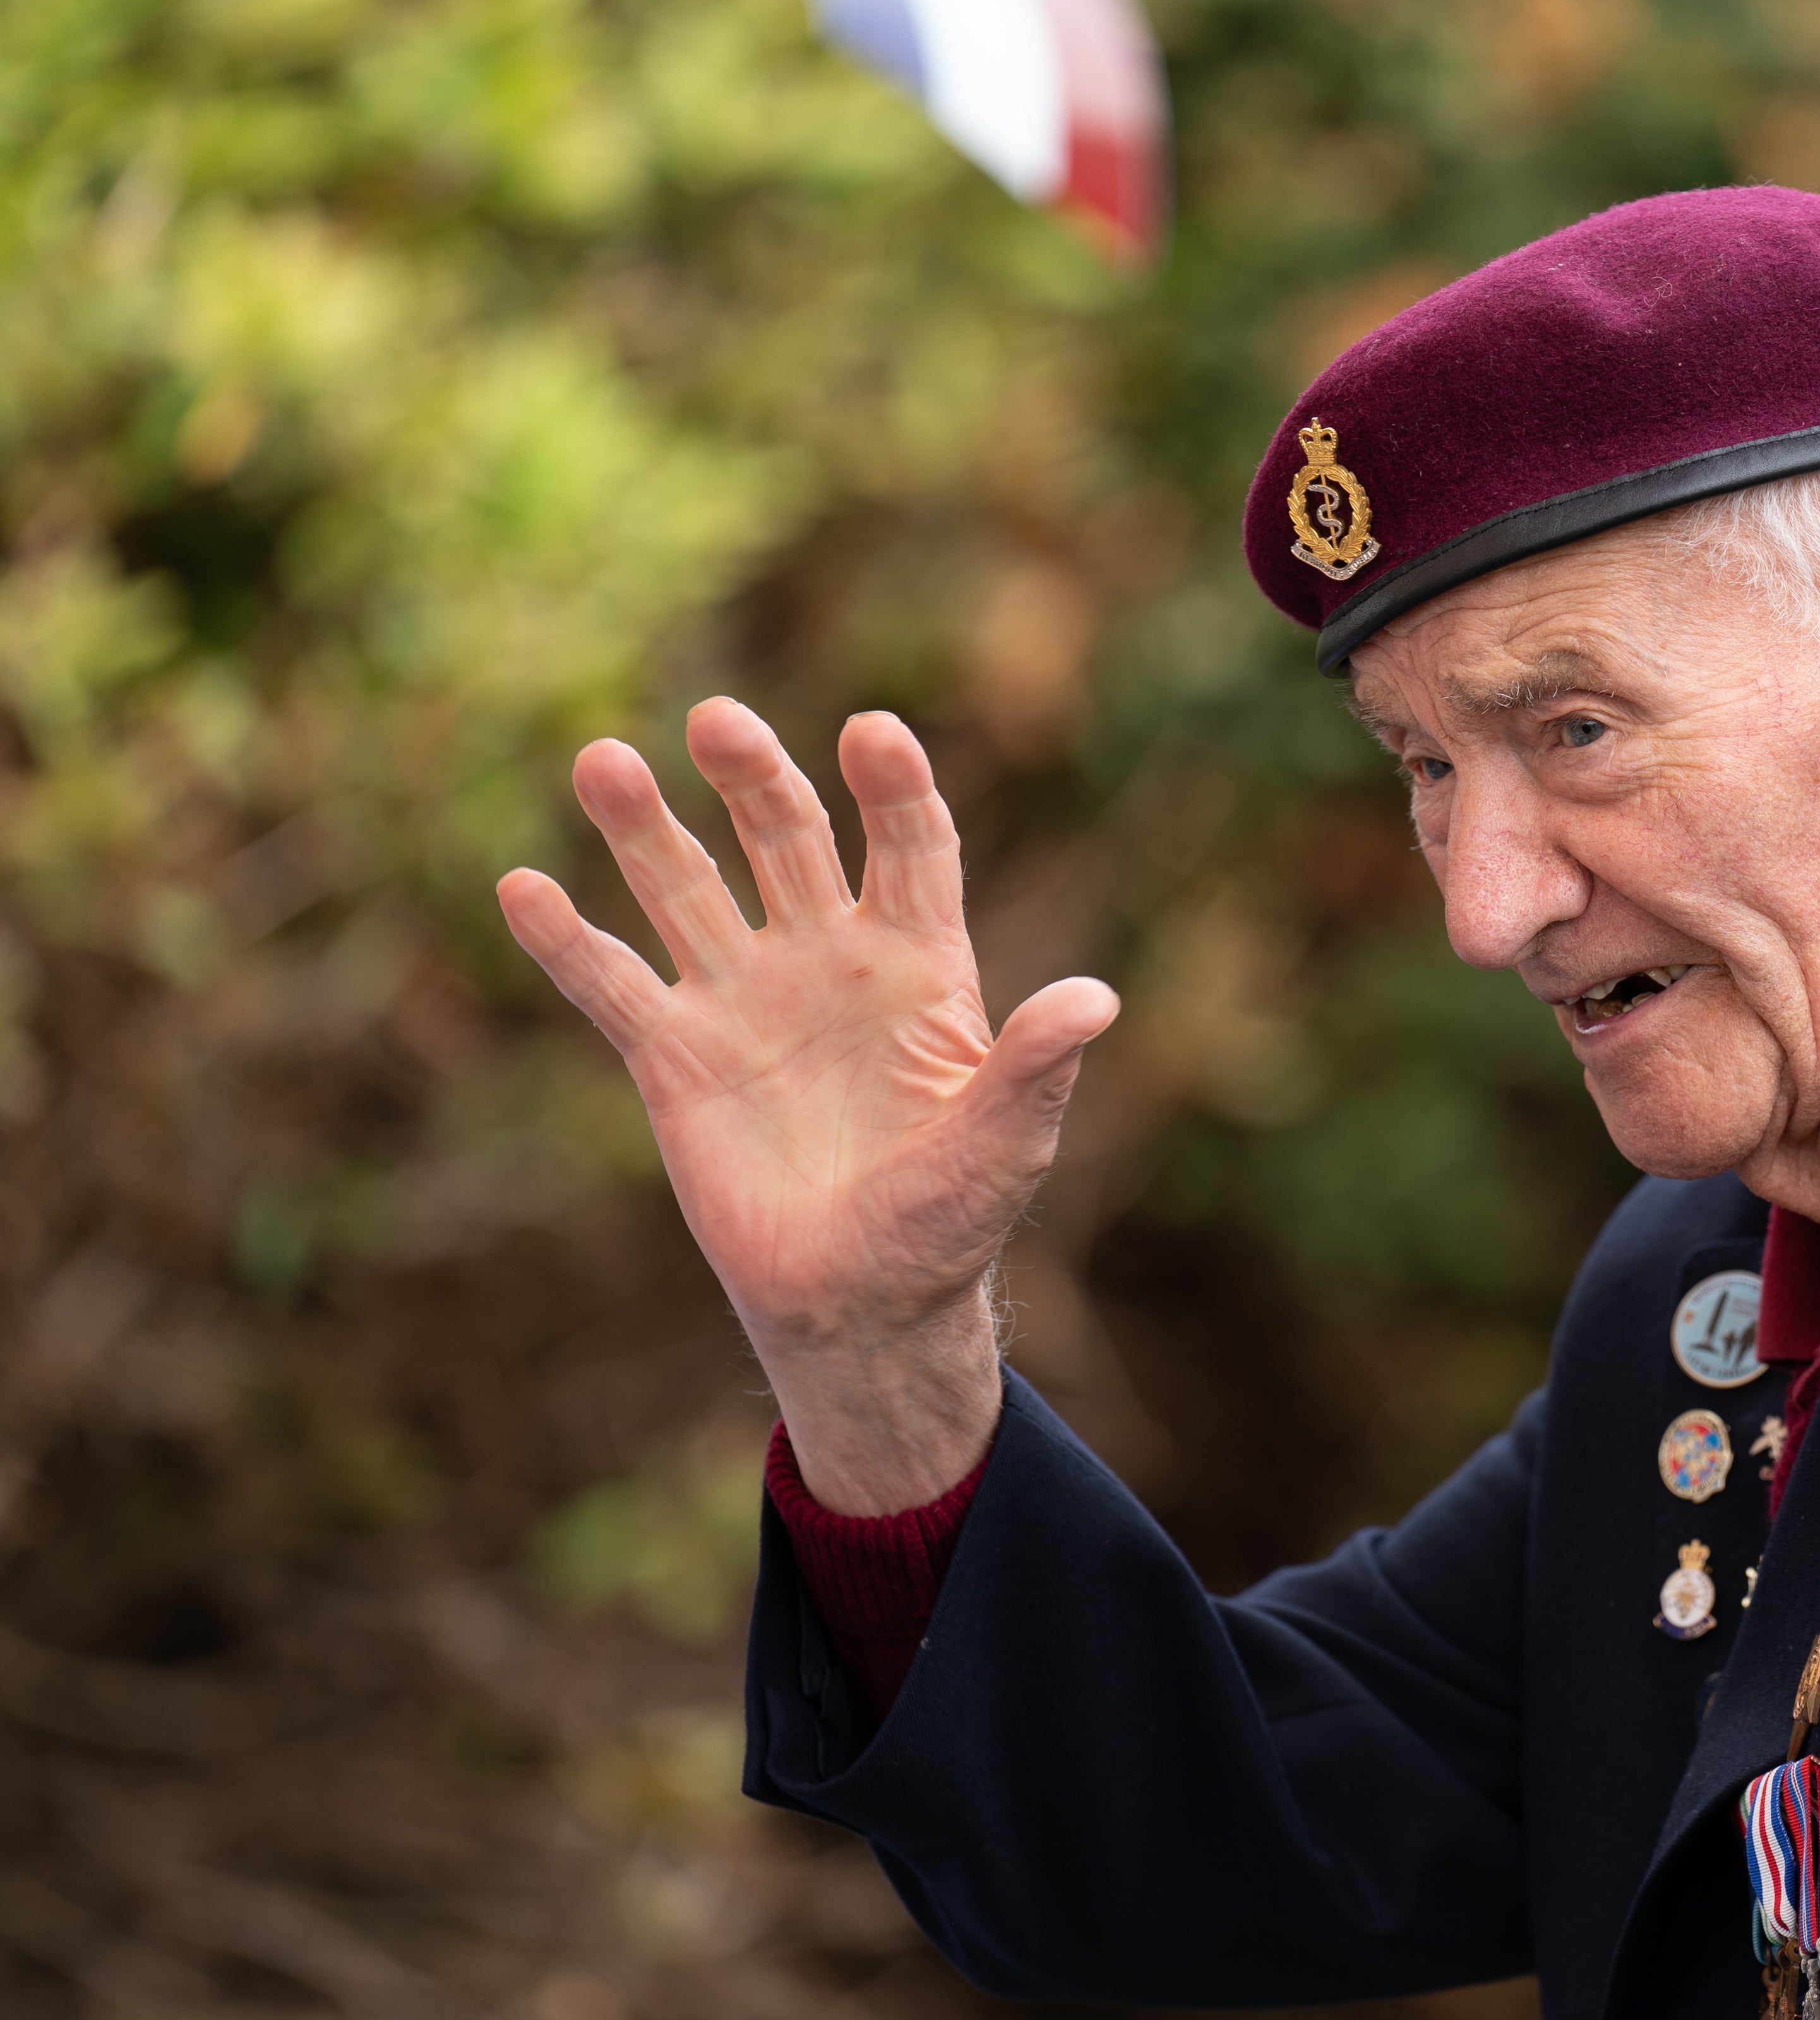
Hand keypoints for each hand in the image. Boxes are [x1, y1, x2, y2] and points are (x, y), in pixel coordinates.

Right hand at [496, 698, 1118, 1513]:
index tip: (873, 733)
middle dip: (755, 779)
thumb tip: (1097, 1001)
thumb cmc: (949, 1219)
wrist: (864, 1299)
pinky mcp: (674, 1058)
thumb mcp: (1007, 1144)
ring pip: (686, 889)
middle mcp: (825, 958)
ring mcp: (744, 999)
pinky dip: (567, 941)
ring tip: (603, 761)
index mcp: (917, 961)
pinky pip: (611, 987)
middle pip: (786, 840)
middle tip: (717, 720)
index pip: (908, 846)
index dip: (893, 787)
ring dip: (642, 827)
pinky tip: (522, 888)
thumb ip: (1036, 1067)